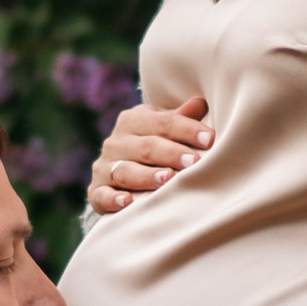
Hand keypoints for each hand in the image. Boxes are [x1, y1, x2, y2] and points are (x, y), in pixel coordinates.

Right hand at [88, 91, 211, 217]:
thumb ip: (181, 119)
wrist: (118, 173)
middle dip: (171, 153)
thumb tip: (201, 103)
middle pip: (146, 146)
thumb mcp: (164, 129)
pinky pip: (102, 195)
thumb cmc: (152, 145)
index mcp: (133, 120)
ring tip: (168, 179)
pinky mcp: (96, 191)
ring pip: (126, 171)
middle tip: (194, 162)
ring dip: (146, 176)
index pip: (162, 122)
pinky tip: (128, 201)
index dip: (187, 129)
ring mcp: (104, 167)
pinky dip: (113, 199)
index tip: (209, 139)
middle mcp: (116, 142)